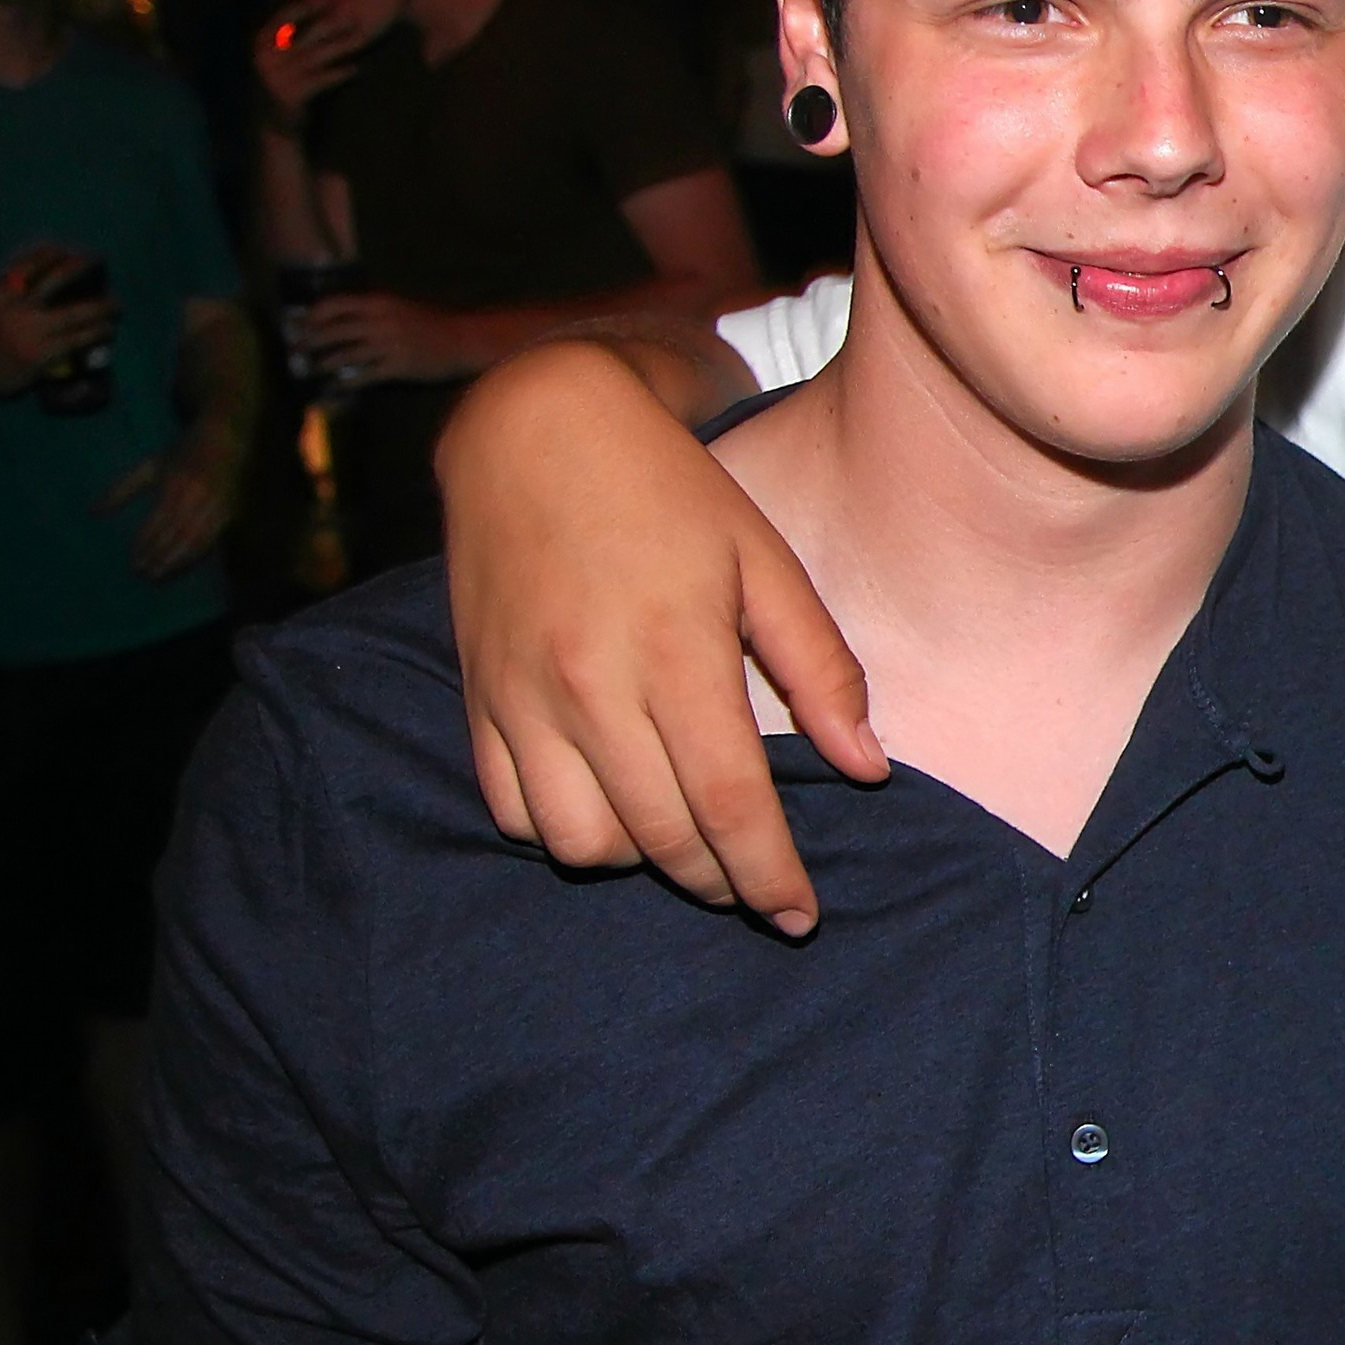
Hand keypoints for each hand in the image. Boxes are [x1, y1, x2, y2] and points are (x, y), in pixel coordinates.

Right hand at [0, 245, 115, 400]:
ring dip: (103, 307)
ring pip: (77, 313)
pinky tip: (108, 330)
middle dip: (84, 265)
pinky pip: (79, 339)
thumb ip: (20, 292)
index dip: (57, 253)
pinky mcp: (42, 354)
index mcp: (3, 291)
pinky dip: (98, 332)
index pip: (33, 260)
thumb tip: (62, 279)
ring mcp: (30, 331)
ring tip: (116, 306)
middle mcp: (17, 307)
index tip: (73, 252)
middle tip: (101, 260)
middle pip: (59, 277)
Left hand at [103, 426, 243, 579]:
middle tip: (145, 576)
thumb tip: (93, 512)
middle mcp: (195, 497)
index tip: (133, 562)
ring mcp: (215, 505)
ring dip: (178, 561)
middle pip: (176, 535)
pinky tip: (184, 566)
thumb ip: (122, 490)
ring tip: (162, 576)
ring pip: (196, 540)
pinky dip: (198, 555)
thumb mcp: (150, 466)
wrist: (225, 437)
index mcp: (174, 484)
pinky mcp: (229, 512)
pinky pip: (213, 539)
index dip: (145, 544)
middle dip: (160, 557)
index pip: (157, 522)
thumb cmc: (183, 452)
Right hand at [252, 3, 377, 120]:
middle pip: (304, 36)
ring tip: (361, 37)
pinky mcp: (293, 94)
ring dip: (340, 45)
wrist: (272, 122)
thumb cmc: (281, 83)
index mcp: (262, 45)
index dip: (303, 8)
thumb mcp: (277, 58)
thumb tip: (308, 5)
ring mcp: (280, 77)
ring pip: (316, 56)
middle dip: (329, 22)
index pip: (281, 21)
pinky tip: (355, 68)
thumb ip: (288, 37)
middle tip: (350, 10)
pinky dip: (338, 74)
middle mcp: (268, 59)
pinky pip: (320, 80)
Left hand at [293, 290, 483, 388]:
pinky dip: (345, 382)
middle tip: (295, 350)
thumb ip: (374, 306)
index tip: (299, 324)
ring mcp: (387, 344)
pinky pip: (363, 375)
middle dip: (309, 342)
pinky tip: (334, 386)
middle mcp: (378, 321)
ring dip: (323, 363)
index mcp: (378, 302)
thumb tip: (343, 309)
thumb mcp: (401, 304)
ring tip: (311, 369)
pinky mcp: (396, 366)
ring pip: (344, 354)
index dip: (312, 315)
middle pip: (332, 331)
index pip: (333, 305)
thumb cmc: (432, 321)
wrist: (463, 340)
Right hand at [439, 341, 883, 935]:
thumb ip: (820, 670)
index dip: (769, 874)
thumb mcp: (766, 561)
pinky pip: (510, 811)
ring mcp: (521, 697)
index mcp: (673, 650)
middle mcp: (588, 684)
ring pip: (579, 841)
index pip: (728, 803)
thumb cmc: (670, 492)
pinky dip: (564, 832)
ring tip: (684, 835)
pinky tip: (610, 807)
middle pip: (660, 835)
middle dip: (719, 882)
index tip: (800, 915)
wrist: (536, 429)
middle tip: (757, 888)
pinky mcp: (478, 699)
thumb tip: (867, 768)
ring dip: (641, 860)